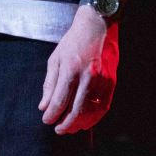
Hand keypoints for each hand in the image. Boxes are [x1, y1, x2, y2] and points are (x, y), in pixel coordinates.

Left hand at [38, 5, 118, 133]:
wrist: (97, 26)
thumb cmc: (73, 42)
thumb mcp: (55, 58)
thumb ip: (49, 84)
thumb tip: (44, 106)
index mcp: (71, 68)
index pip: (60, 99)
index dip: (52, 114)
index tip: (46, 120)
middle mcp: (88, 76)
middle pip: (77, 110)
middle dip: (66, 124)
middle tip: (58, 129)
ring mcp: (102, 79)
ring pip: (91, 111)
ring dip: (80, 124)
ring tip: (70, 128)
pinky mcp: (112, 81)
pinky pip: (103, 106)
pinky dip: (94, 118)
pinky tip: (86, 122)